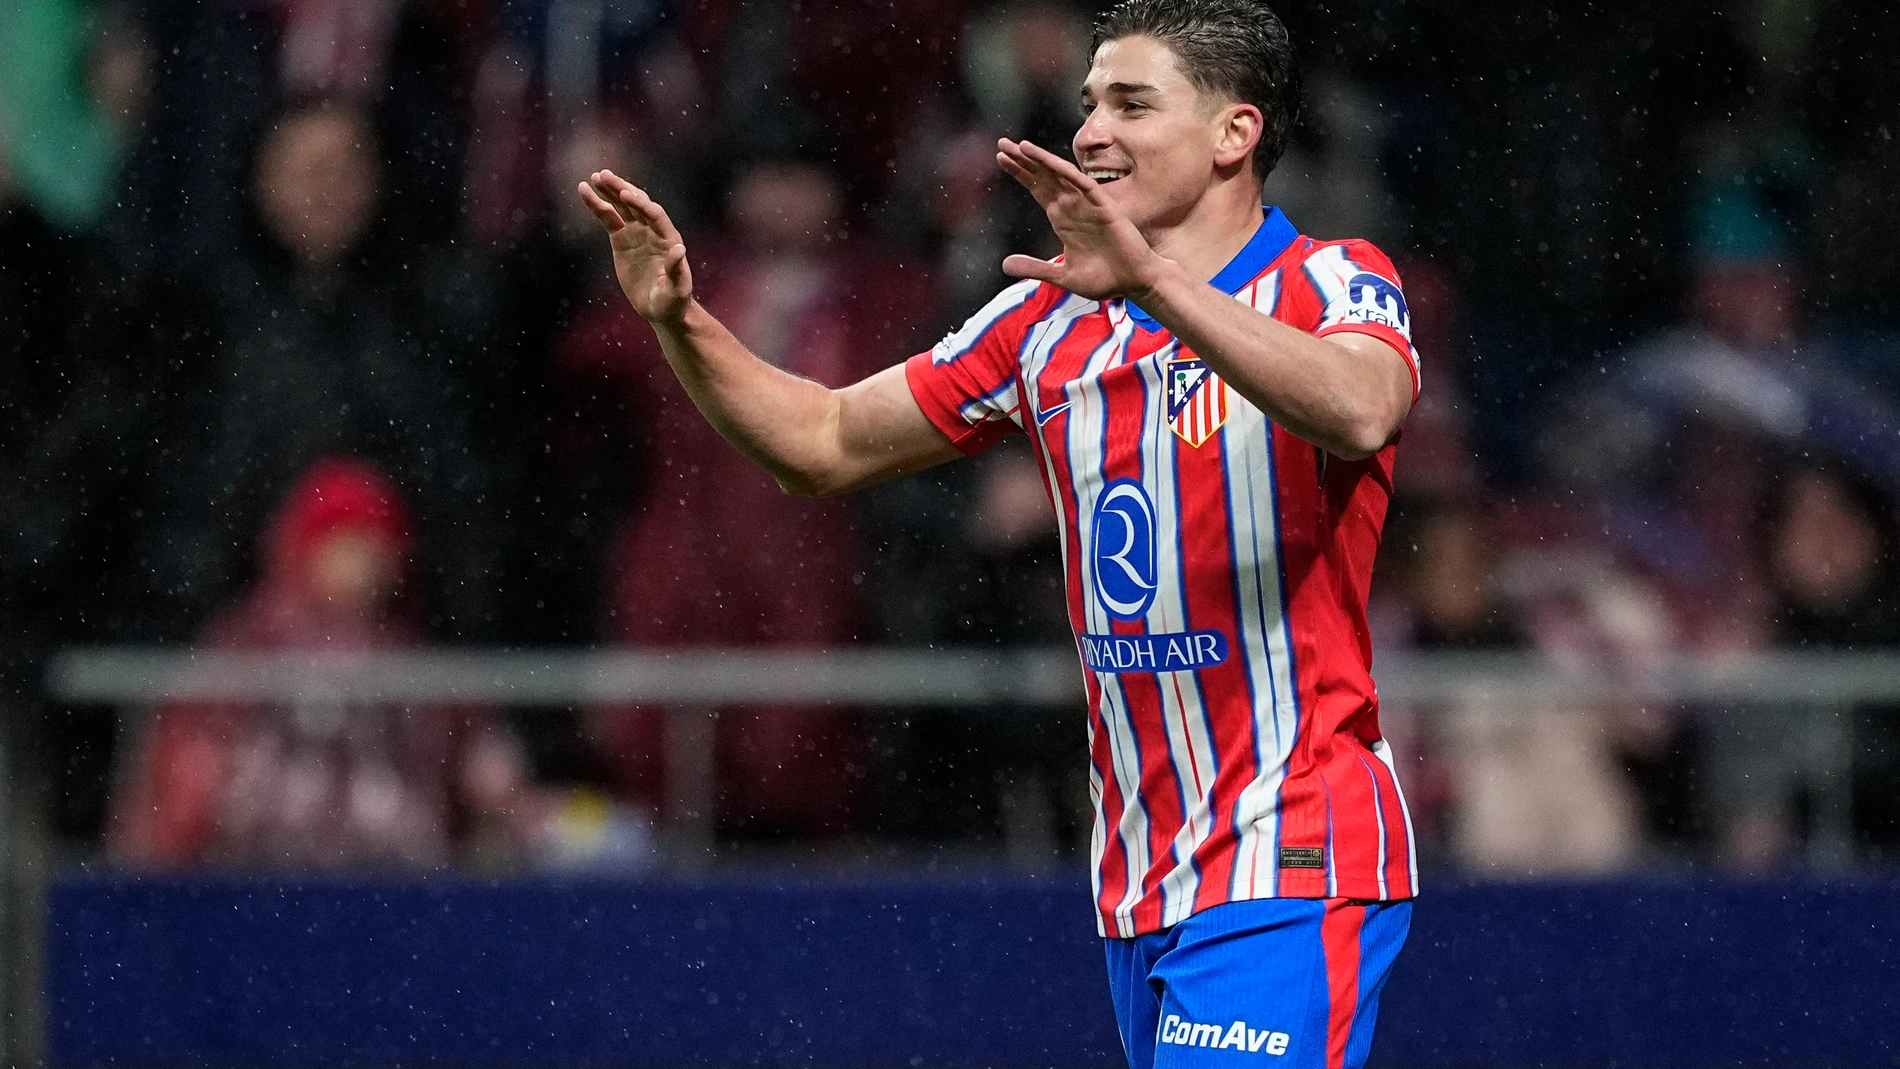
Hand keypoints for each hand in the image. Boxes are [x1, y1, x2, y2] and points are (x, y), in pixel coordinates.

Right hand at [577, 170, 692, 323]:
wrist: (661, 307)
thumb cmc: (673, 300)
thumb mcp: (676, 289)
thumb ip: (676, 269)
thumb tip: (679, 248)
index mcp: (668, 238)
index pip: (655, 215)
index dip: (641, 204)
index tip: (625, 195)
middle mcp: (653, 230)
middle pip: (637, 204)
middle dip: (621, 189)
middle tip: (604, 176)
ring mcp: (637, 232)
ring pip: (621, 206)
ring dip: (609, 191)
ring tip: (594, 177)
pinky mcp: (622, 238)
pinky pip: (608, 218)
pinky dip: (597, 205)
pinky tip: (585, 191)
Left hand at [994, 139, 1165, 301]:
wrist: (1133, 283)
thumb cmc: (1103, 279)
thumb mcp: (1062, 276)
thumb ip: (1034, 268)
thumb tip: (1004, 264)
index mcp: (1062, 219)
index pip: (1037, 188)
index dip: (1020, 173)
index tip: (1001, 158)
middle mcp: (1073, 207)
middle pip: (1044, 177)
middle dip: (1023, 160)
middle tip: (1002, 143)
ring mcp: (1088, 205)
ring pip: (1061, 175)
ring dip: (1042, 160)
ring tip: (1020, 146)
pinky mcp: (1105, 208)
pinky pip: (1085, 185)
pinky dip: (1069, 174)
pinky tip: (1052, 163)